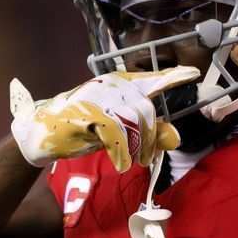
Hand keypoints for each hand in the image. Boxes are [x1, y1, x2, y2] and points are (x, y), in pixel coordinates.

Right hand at [9, 67, 200, 170]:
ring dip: (137, 148)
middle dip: (151, 139)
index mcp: (120, 85)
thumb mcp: (121, 131)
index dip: (173, 77)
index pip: (152, 80)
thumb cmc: (84, 129)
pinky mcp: (86, 114)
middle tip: (146, 158)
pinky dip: (122, 153)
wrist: (43, 133)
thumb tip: (176, 138)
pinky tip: (120, 163)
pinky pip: (116, 135)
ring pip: (133, 122)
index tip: (194, 73)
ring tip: (132, 162)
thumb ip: (149, 132)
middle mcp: (110, 87)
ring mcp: (97, 98)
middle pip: (147, 111)